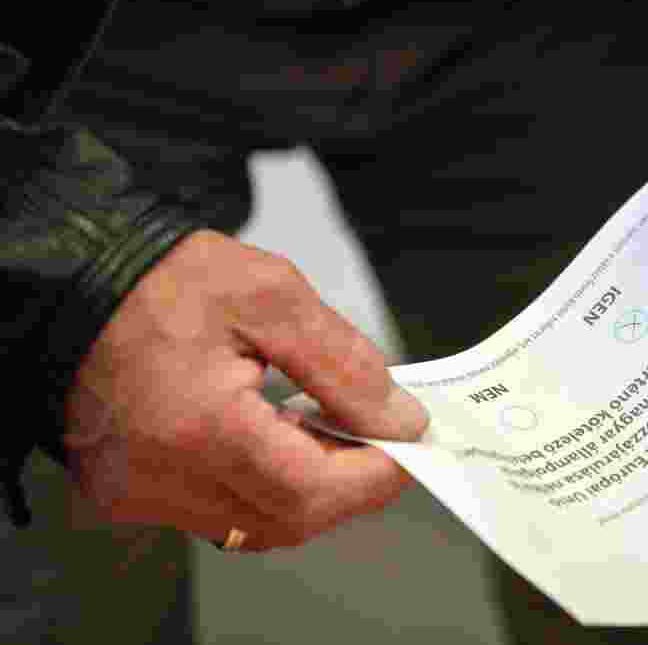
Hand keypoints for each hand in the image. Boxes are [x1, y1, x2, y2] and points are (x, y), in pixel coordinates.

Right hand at [66, 229, 428, 550]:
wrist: (79, 285)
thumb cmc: (161, 281)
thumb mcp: (272, 296)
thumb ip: (343, 363)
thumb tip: (396, 417)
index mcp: (198, 426)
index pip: (310, 488)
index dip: (373, 475)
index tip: (408, 447)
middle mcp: (160, 477)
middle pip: (286, 519)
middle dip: (347, 484)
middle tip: (378, 438)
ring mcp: (139, 492)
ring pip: (253, 525)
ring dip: (306, 487)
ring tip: (328, 430)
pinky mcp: (128, 492)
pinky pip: (215, 512)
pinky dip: (261, 485)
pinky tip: (278, 439)